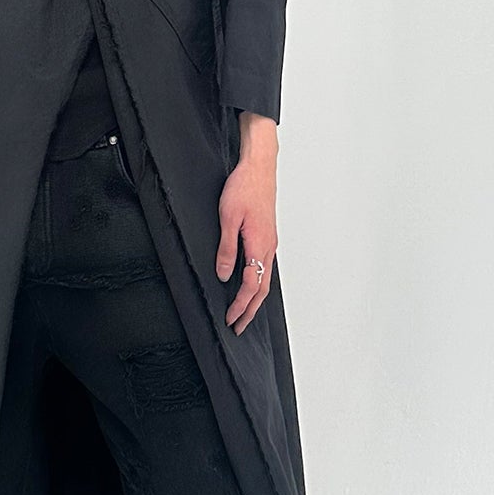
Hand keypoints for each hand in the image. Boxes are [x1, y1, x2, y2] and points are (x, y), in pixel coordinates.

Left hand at [216, 112, 278, 333]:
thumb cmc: (244, 187)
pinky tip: (250, 285)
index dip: (240, 305)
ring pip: (266, 279)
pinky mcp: (267, 236)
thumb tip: (224, 275)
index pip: (252, 285)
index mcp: (259, 245)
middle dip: (250, 310)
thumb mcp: (228, 218)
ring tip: (244, 313)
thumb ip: (227, 248)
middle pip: (262, 289)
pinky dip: (259, 283)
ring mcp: (270, 242)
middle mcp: (268, 248)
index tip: (230, 318)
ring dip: (255, 299)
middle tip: (238, 327)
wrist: (260, 167)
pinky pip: (265, 267)